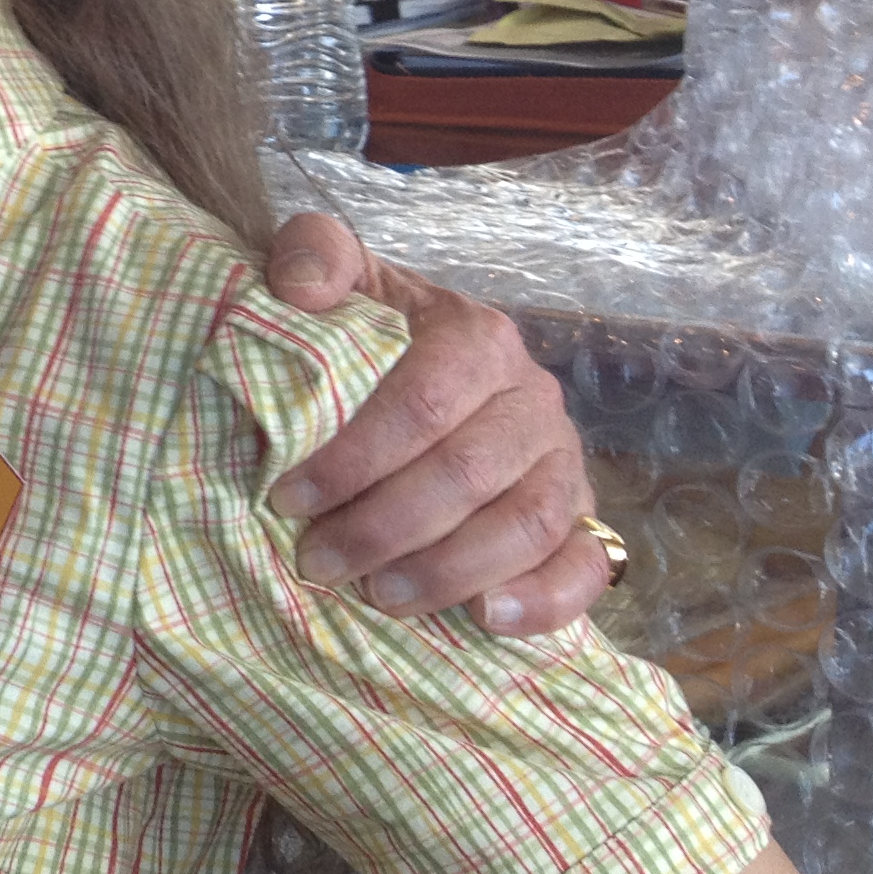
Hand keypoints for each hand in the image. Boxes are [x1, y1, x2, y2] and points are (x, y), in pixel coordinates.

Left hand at [262, 211, 607, 635]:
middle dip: (386, 527)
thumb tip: (304, 287)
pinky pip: (585, 564)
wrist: (427, 363)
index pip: (422, 402)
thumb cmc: (373, 329)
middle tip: (320, 561)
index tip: (286, 498)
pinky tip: (486, 620)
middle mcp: (532, 397)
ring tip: (379, 597)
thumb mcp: (342, 279)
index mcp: (477, 336)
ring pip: (527, 525)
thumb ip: (315, 253)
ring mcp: (564, 459)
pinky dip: (545, 600)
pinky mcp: (583, 514)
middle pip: (468, 473)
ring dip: (450, 571)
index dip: (354, 457)